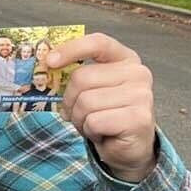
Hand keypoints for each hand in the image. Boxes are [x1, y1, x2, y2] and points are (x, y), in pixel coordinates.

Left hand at [47, 33, 156, 180]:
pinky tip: (102, 133)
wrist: (129, 147)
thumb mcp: (91, 89)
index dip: (72, 49)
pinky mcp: (139, 118)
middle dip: (70, 100)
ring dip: (80, 118)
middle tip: (77, 113)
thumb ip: (76, 74)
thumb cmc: (106, 113)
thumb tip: (48, 65)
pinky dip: (90, 131)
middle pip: (82, 78)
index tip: (50, 61)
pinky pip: (94, 121)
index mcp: (125, 59)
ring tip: (93, 124)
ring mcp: (141, 95)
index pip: (98, 43)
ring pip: (86, 102)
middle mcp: (137, 73)